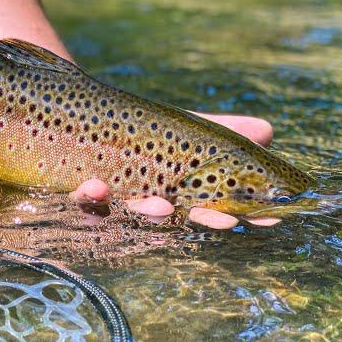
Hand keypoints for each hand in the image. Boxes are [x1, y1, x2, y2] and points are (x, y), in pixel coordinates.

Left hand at [71, 113, 281, 228]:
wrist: (74, 120)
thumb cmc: (135, 136)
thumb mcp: (178, 131)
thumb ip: (218, 130)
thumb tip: (267, 129)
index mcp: (170, 195)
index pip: (205, 210)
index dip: (233, 215)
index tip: (267, 219)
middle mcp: (140, 207)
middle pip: (174, 221)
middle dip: (199, 221)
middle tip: (224, 221)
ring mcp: (108, 205)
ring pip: (129, 218)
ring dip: (146, 214)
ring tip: (161, 204)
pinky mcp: (75, 197)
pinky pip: (80, 204)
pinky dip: (89, 198)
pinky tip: (96, 185)